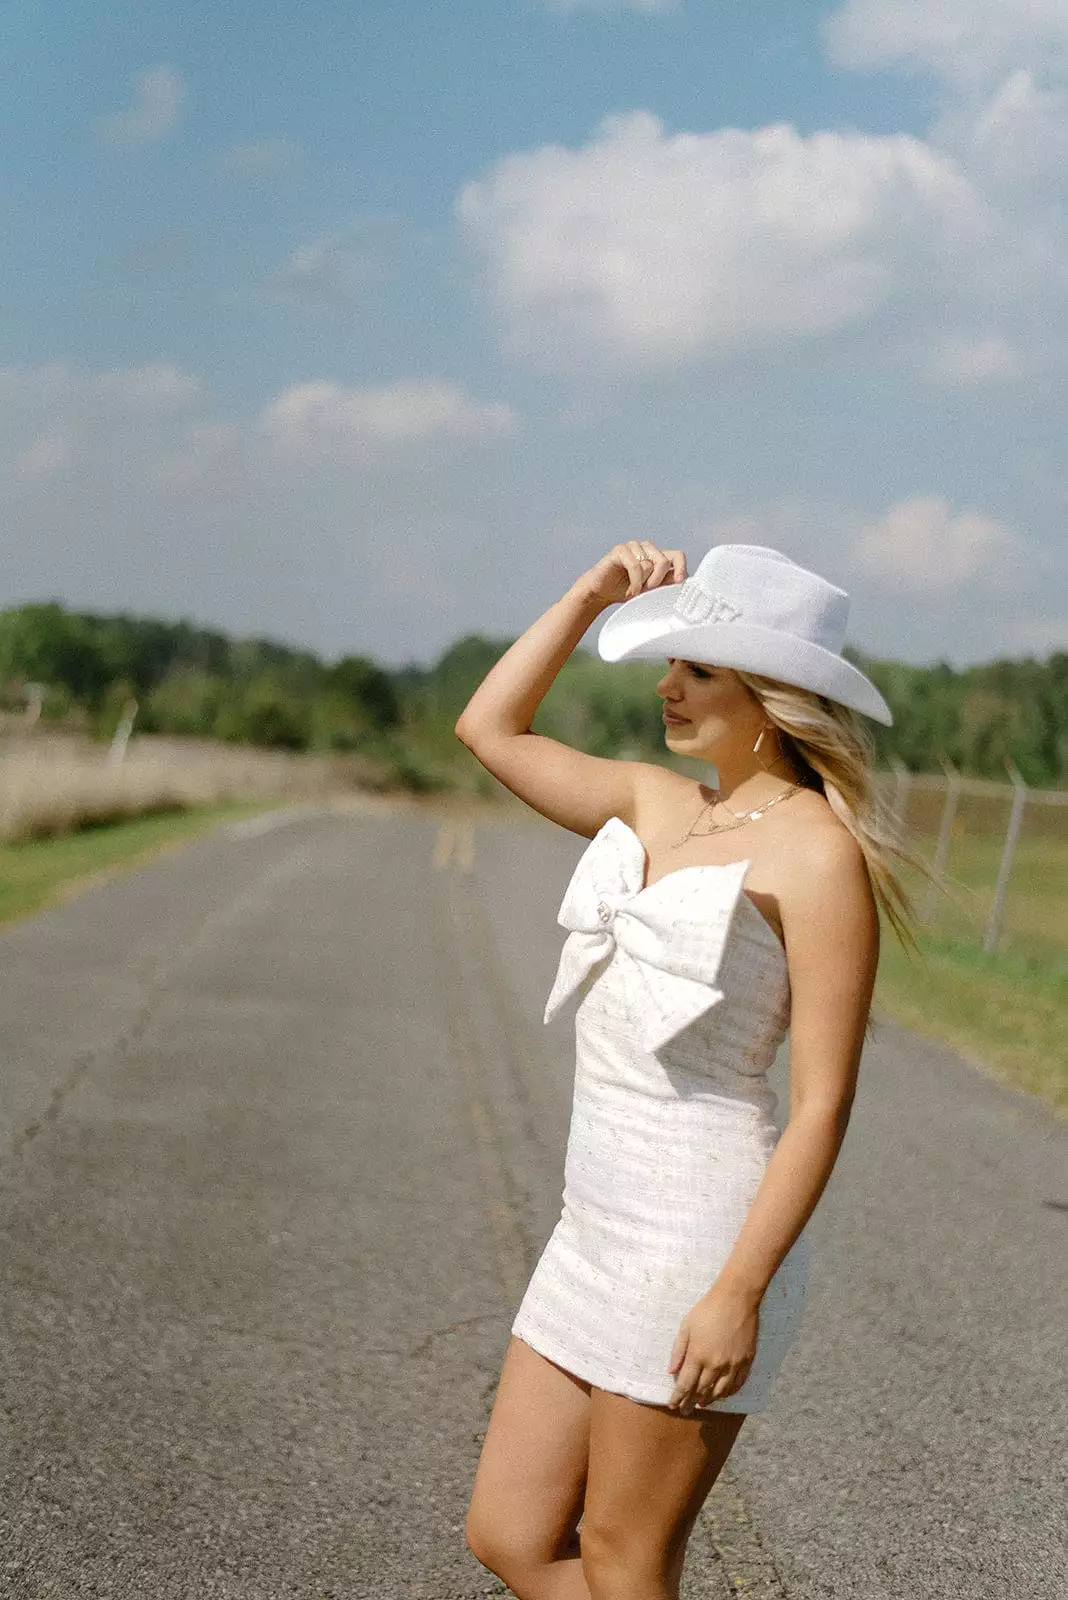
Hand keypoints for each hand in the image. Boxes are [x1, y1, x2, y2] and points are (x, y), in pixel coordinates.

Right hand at [581, 542, 686, 607]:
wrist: (601, 592)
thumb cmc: (625, 590)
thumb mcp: (650, 590)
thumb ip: (665, 583)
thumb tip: (683, 581)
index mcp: (657, 557)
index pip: (677, 556)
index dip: (681, 567)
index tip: (679, 581)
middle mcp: (647, 549)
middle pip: (664, 561)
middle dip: (657, 580)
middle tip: (648, 591)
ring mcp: (633, 547)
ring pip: (649, 564)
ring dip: (643, 582)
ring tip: (635, 590)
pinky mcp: (620, 550)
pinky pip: (635, 565)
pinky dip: (635, 581)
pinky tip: (632, 590)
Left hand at [666, 1284, 759, 1414]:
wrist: (736, 1298)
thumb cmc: (707, 1309)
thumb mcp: (686, 1326)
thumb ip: (678, 1350)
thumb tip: (671, 1371)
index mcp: (698, 1355)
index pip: (685, 1384)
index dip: (678, 1397)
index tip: (673, 1405)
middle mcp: (715, 1364)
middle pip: (701, 1391)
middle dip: (691, 1402)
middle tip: (685, 1410)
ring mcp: (733, 1364)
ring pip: (720, 1392)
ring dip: (709, 1400)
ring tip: (701, 1403)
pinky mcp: (746, 1361)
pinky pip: (737, 1384)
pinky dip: (729, 1393)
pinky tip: (722, 1394)